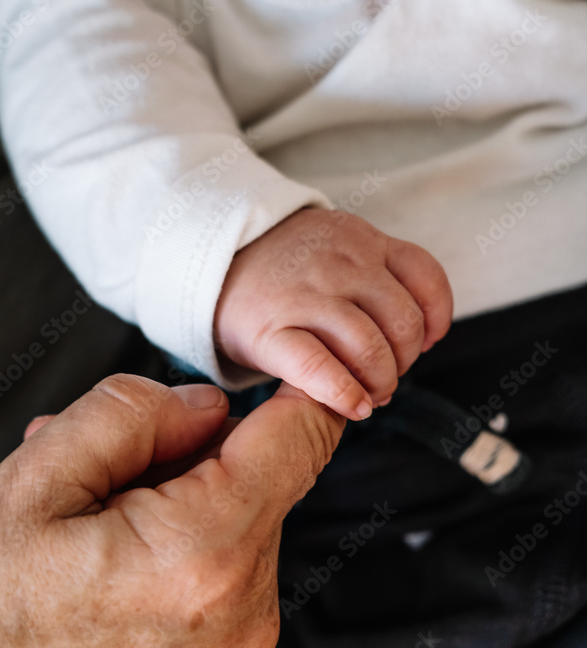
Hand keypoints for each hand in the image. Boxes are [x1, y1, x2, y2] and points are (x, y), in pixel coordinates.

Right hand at [0, 375, 344, 647]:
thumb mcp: (30, 478)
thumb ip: (134, 414)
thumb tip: (207, 405)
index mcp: (201, 556)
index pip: (300, 439)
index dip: (299, 390)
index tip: (289, 368)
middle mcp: (239, 624)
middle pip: (261, 490)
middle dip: (193, 463)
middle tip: (99, 472)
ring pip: (241, 542)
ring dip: (183, 517)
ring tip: (87, 532)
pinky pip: (226, 602)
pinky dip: (183, 574)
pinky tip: (108, 582)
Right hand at [215, 208, 452, 419]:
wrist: (212, 258)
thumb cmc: (284, 268)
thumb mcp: (337, 246)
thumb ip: (379, 276)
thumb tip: (425, 339)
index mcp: (362, 241)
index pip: (426, 279)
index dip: (436, 320)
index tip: (426, 342)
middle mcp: (341, 264)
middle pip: (404, 323)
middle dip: (404, 362)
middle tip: (385, 377)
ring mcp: (306, 295)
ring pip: (370, 350)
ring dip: (379, 384)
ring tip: (368, 396)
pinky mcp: (271, 331)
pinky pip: (321, 369)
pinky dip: (344, 394)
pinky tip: (351, 407)